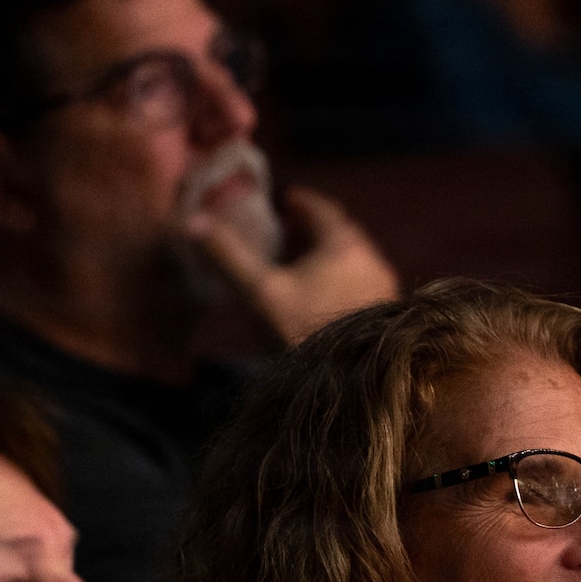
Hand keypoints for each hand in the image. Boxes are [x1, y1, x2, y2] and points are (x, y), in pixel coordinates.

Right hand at [193, 185, 398, 344]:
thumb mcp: (261, 291)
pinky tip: (322, 296)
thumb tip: (193, 222)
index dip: (303, 203)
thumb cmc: (304, 329)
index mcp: (345, 243)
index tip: (286, 200)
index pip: (325, 209)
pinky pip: (362, 282)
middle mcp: (373, 258)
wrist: (351, 381)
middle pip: (342, 233)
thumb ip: (230, 255)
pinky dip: (341, 277)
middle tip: (289, 231)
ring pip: (354, 259)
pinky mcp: (386, 313)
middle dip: (315, 229)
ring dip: (329, 255)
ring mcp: (384, 287)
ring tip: (302, 265)